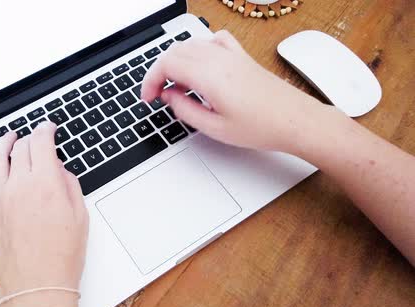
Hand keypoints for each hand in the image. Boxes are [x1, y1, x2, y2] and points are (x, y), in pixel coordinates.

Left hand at [0, 122, 88, 306]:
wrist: (38, 287)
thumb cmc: (61, 258)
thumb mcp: (80, 216)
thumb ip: (70, 186)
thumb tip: (61, 171)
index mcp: (45, 184)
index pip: (41, 142)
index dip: (46, 129)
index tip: (49, 128)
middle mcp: (19, 187)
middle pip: (20, 148)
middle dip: (30, 137)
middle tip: (36, 137)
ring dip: (2, 142)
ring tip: (8, 138)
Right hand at [141, 30, 332, 152]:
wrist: (296, 121)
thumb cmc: (262, 127)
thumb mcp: (214, 128)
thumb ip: (185, 110)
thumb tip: (169, 97)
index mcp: (210, 76)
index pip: (167, 64)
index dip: (151, 80)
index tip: (149, 97)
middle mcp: (219, 59)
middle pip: (175, 51)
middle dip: (160, 71)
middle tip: (158, 95)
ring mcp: (232, 55)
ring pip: (192, 44)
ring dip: (176, 61)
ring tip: (175, 86)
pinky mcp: (242, 57)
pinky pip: (214, 41)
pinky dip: (200, 49)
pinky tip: (201, 65)